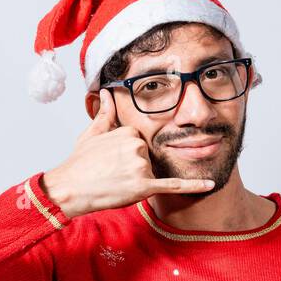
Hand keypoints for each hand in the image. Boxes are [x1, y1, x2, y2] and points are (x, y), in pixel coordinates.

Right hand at [41, 88, 213, 218]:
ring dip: (137, 180)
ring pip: (151, 173)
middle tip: (111, 172)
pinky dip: (193, 186)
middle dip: (133, 167)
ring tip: (114, 182)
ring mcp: (141, 167)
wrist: (70, 188)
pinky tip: (210, 184)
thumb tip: (106, 92)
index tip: (112, 160)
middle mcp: (138, 146)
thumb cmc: (80, 163)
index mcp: (129, 132)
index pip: (141, 142)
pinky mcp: (144, 187)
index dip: (128, 154)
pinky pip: (174, 185)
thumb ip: (105, 113)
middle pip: (148, 157)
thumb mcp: (92, 133)